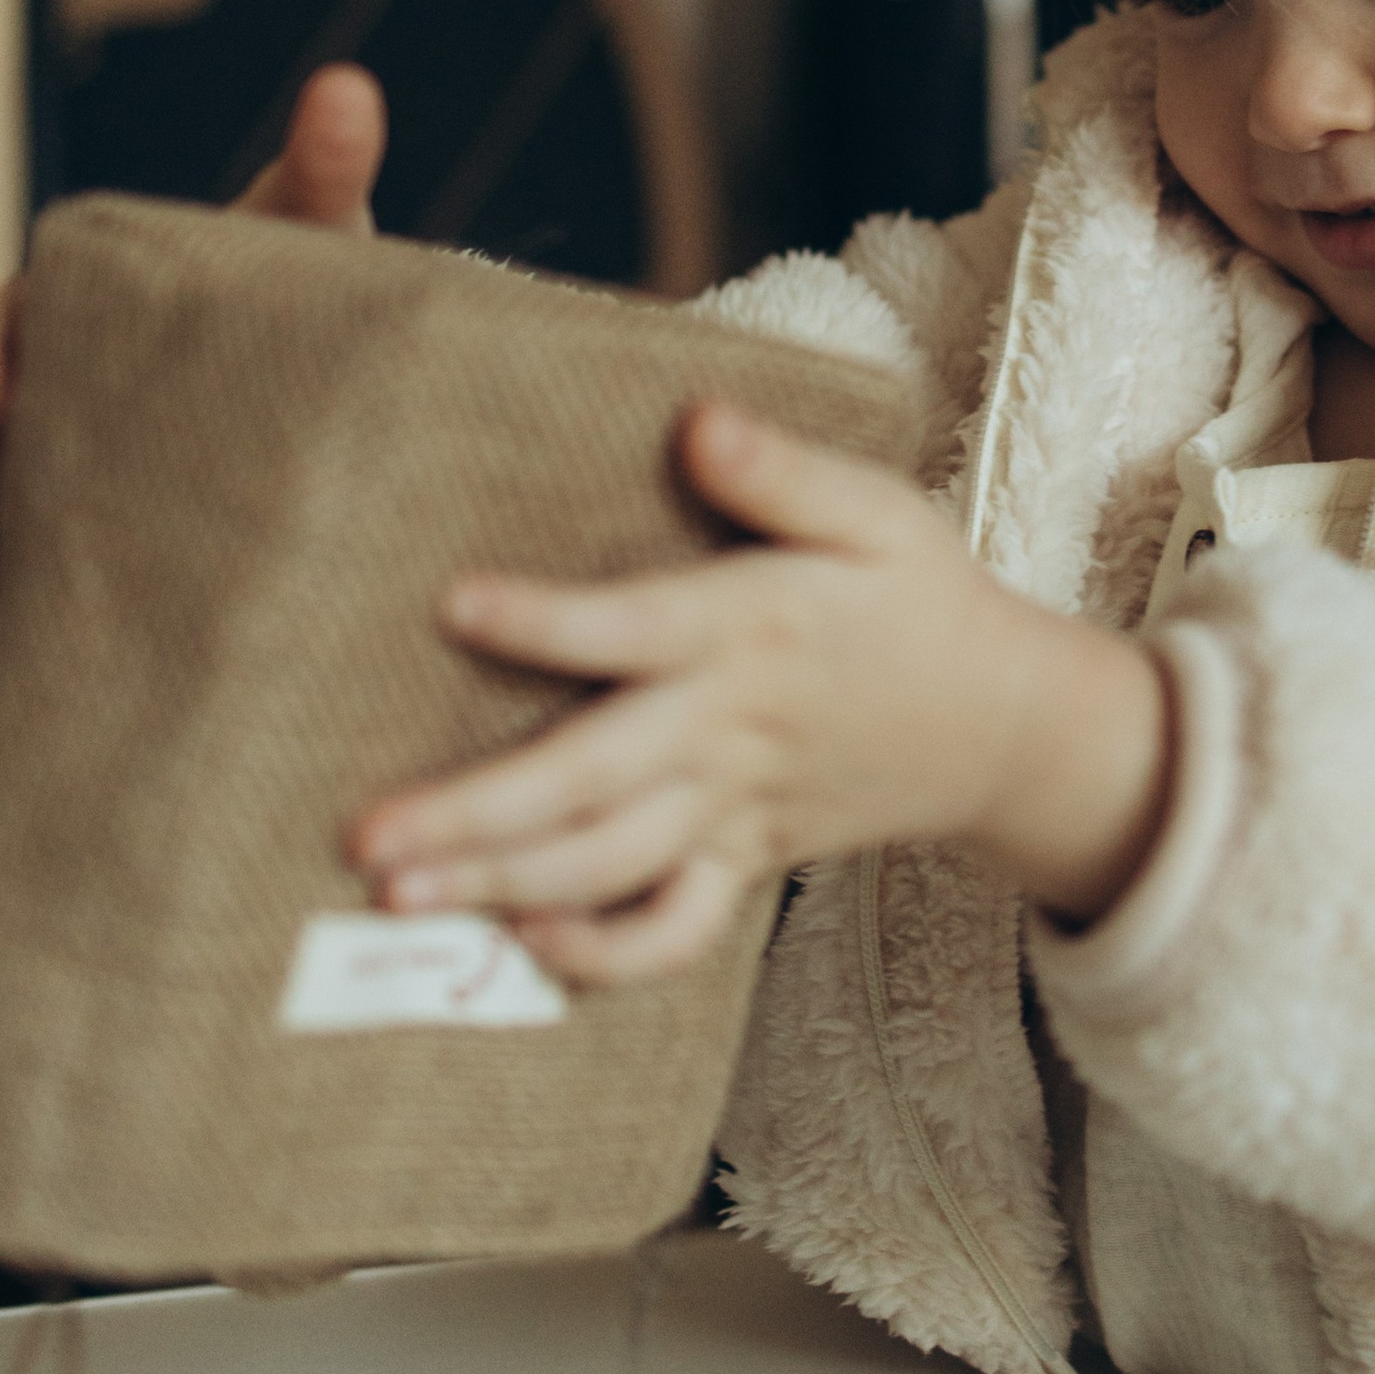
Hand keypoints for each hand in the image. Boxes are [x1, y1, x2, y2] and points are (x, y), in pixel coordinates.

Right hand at [0, 62, 389, 638]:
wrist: (348, 385)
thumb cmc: (312, 291)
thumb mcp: (319, 231)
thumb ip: (327, 165)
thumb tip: (351, 81)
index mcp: (99, 298)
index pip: (21, 312)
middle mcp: (66, 374)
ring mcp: (68, 451)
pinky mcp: (89, 522)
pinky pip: (24, 556)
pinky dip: (6, 590)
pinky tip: (11, 639)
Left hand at [350, 401, 1174, 985]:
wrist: (1005, 725)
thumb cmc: (921, 599)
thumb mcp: (879, 513)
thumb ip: (785, 470)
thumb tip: (699, 419)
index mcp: (753, 629)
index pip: (636, 627)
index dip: (548, 620)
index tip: (453, 603)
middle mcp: (731, 730)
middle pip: (593, 780)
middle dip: (476, 814)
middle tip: (368, 839)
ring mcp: (735, 809)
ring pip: (610, 864)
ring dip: (501, 888)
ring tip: (397, 898)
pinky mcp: (746, 861)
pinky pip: (676, 929)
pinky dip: (605, 954)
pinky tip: (523, 945)